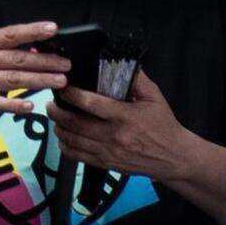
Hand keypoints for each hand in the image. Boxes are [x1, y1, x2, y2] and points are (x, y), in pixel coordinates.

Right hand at [0, 22, 69, 129]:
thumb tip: (31, 50)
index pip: (9, 34)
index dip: (32, 31)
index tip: (54, 29)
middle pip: (16, 57)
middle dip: (45, 60)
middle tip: (66, 64)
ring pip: (13, 79)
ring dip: (39, 80)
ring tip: (60, 82)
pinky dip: (15, 105)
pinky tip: (31, 106)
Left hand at [50, 70, 191, 180]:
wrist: (174, 157)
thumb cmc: (163, 125)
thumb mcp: (155, 98)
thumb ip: (138, 79)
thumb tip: (121, 60)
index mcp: (125, 116)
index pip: (90, 104)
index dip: (71, 94)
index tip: (62, 86)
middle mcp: (114, 135)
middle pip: (74, 123)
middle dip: (57, 112)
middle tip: (51, 102)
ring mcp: (108, 151)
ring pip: (72, 140)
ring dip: (58, 127)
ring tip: (56, 117)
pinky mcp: (106, 163)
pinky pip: (77, 156)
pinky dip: (65, 146)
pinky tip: (63, 136)